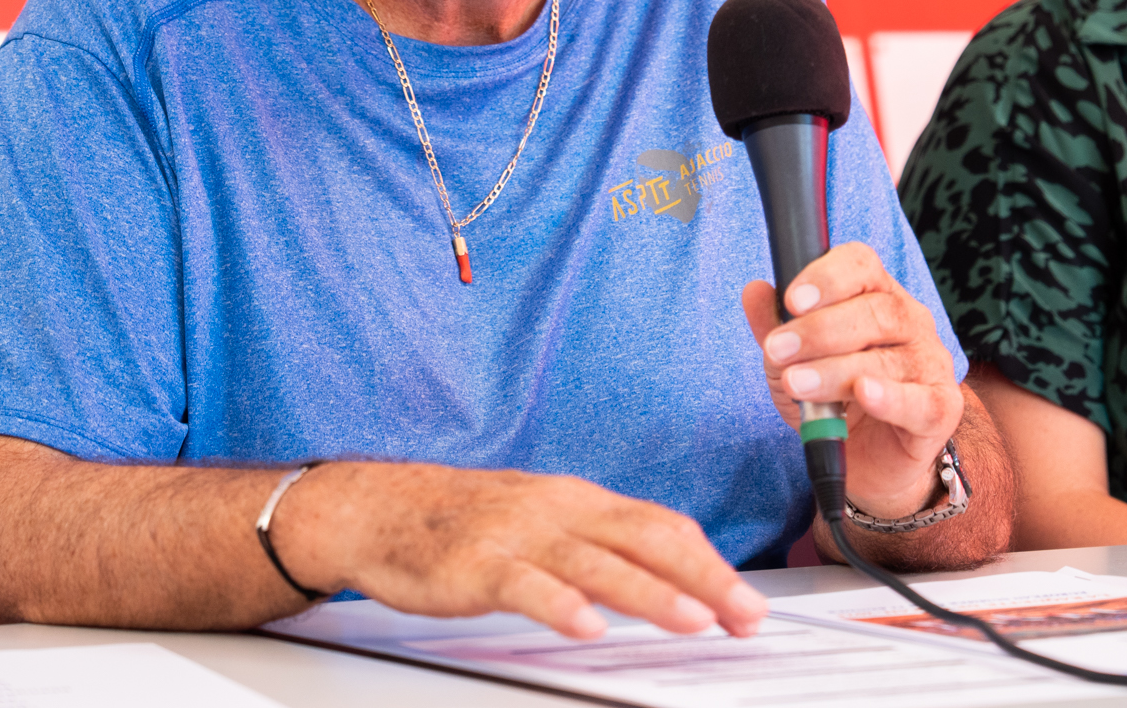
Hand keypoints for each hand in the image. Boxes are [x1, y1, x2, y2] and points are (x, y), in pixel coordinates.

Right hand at [268, 461, 767, 641]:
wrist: (379, 508)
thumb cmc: (465, 522)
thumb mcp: (542, 521)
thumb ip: (597, 546)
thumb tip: (663, 577)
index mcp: (578, 501)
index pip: (658, 527)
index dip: (708, 563)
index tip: (746, 600)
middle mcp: (556, 511)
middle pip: (643, 540)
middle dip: (702, 578)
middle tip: (744, 614)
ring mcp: (517, 536)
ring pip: (596, 563)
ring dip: (650, 593)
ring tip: (692, 619)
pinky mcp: (477, 565)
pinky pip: (526, 586)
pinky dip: (560, 604)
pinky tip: (588, 625)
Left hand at [741, 243, 963, 520]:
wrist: (865, 460)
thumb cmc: (832, 398)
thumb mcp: (792, 362)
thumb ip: (774, 327)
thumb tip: (754, 291)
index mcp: (876, 295)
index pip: (862, 266)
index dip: (828, 277)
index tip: (792, 300)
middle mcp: (911, 322)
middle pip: (876, 310)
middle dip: (819, 330)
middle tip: (778, 351)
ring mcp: (930, 364)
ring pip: (887, 359)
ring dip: (835, 370)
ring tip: (796, 384)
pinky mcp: (940, 409)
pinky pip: (919, 401)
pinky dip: (890, 397)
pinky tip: (864, 393)